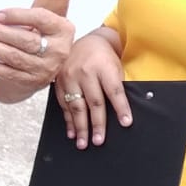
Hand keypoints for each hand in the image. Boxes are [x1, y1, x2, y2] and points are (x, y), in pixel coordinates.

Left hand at [0, 6, 73, 90]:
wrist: (51, 63)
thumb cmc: (43, 36)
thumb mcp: (44, 24)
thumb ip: (28, 17)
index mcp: (63, 30)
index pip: (40, 19)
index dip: (18, 15)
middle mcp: (58, 50)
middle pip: (25, 40)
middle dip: (0, 32)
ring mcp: (46, 68)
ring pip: (14, 57)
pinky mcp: (33, 81)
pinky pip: (9, 73)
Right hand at [54, 29, 131, 147]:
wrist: (86, 42)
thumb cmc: (104, 58)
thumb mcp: (115, 67)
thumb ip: (117, 87)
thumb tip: (123, 113)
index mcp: (104, 67)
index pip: (115, 90)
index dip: (121, 107)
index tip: (126, 123)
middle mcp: (85, 72)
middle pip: (94, 102)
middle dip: (97, 124)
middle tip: (99, 141)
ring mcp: (70, 77)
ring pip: (76, 106)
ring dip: (80, 127)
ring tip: (84, 143)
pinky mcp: (58, 82)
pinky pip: (63, 105)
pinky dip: (68, 120)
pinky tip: (72, 133)